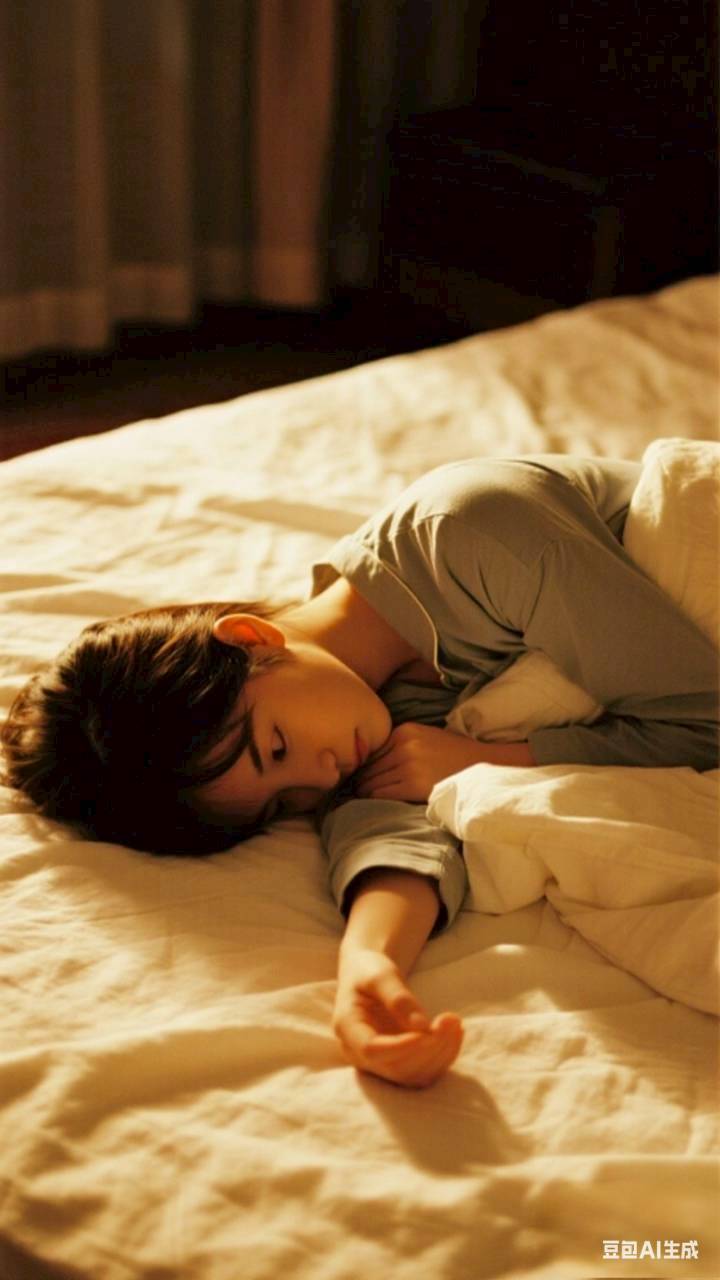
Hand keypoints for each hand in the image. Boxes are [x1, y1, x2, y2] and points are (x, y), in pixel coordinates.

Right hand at [333, 947, 463, 1087]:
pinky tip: (454, 1033)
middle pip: (395, 1067)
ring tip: (454, 1023)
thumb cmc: (368, 971)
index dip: (402, 1047)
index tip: (430, 1032)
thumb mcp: (380, 974)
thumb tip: (422, 1027)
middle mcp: (358, 1053)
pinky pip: (422, 1073)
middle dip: (428, 1048)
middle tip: (450, 1019)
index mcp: (347, 1027)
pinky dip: (443, 1057)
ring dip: (440, 1055)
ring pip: (411, 1076)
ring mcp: (377, 1063)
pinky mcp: (396, 1065)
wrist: (367, 977)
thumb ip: (397, 998)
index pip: (371, 1050)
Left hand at [355, 723, 535, 800]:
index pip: (371, 751)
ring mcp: (408, 764)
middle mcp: (404, 745)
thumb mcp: (424, 738)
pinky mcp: (412, 784)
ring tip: (363, 799)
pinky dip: (374, 800)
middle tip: (355, 791)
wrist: (482, 766)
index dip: (362, 766)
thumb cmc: (453, 755)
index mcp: (404, 730)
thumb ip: (399, 745)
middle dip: (360, 780)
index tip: (358, 777)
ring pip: (371, 782)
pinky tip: (374, 804)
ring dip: (365, 792)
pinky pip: (381, 794)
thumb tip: (367, 763)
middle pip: (368, 767)